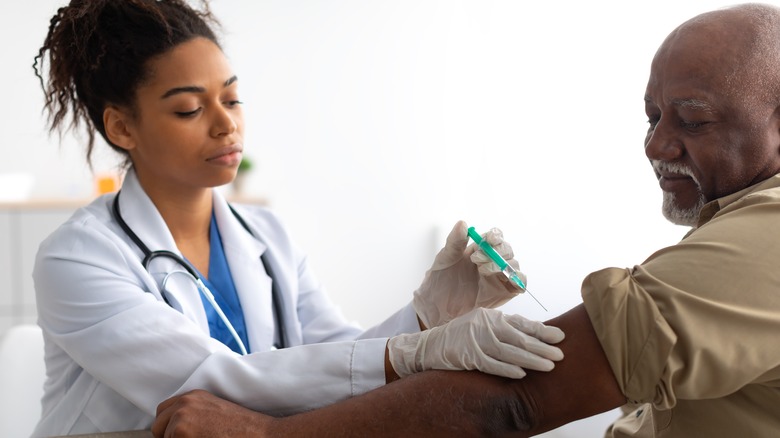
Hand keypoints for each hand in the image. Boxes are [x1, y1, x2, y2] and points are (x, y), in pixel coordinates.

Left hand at [153, 390, 274, 436]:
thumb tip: (174, 428)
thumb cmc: (241, 426)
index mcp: (193, 396)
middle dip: (167, 437)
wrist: (258, 433)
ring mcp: (180, 418)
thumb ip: (193, 413)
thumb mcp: (214, 410)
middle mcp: (184, 404)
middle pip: (157, 426)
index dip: (167, 427)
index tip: (176, 435)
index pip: (163, 411)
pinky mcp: (180, 433)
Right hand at [387, 307, 563, 378]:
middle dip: (542, 347)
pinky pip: (491, 364)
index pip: (522, 323)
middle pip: (519, 337)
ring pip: (508, 351)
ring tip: (548, 366)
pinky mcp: (467, 355)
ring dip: (530, 359)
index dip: (542, 331)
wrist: (429, 346)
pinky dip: (507, 369)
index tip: (561, 337)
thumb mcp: (482, 326)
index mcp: (491, 316)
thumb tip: (533, 336)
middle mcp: (485, 325)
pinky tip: (521, 373)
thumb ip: (504, 329)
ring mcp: (475, 339)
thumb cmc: (461, 337)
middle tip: (560, 355)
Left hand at [413, 220, 524, 327]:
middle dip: (496, 252)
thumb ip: (455, 242)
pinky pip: (520, 284)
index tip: (488, 240)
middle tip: (477, 260)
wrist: (438, 307)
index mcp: (480, 249)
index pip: (495, 237)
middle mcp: (492, 261)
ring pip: (514, 265)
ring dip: (502, 265)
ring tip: (482, 271)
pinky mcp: (505, 292)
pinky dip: (518, 280)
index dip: (495, 236)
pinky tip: (504, 280)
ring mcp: (500, 277)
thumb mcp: (445, 258)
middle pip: (507, 250)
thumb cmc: (440, 281)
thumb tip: (463, 223)